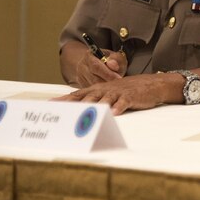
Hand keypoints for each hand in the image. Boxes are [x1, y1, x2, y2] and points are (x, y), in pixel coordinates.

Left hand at [53, 73, 176, 114]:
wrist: (151, 84)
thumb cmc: (127, 90)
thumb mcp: (109, 93)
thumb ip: (94, 100)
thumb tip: (77, 112)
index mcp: (98, 90)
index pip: (77, 94)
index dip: (63, 100)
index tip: (49, 105)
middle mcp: (105, 90)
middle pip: (87, 97)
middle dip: (73, 105)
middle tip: (62, 112)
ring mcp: (117, 93)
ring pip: (104, 99)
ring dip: (94, 106)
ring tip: (85, 114)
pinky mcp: (130, 97)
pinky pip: (123, 103)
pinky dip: (118, 108)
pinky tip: (113, 113)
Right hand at [60, 40, 125, 86]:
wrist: (99, 64)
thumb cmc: (110, 60)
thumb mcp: (116, 56)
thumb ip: (116, 59)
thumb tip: (114, 66)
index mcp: (89, 55)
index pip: (96, 66)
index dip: (108, 73)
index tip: (118, 78)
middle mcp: (82, 66)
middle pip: (93, 78)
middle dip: (107, 82)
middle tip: (118, 85)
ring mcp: (80, 76)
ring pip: (92, 86)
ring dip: (104, 88)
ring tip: (114, 87)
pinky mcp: (81, 85)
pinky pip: (91, 91)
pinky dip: (100, 92)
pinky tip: (108, 90)